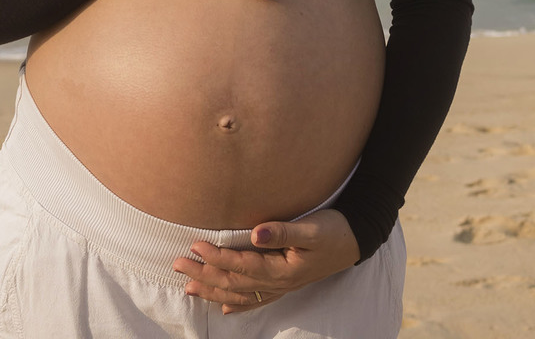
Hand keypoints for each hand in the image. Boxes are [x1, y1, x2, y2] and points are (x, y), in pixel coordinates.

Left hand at [172, 208, 359, 314]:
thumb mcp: (311, 227)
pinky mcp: (286, 283)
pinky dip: (238, 303)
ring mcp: (282, 286)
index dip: (216, 257)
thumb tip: (255, 233)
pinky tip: (224, 307)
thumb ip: (282, 231)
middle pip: (234, 282)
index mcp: (282, 270)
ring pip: (240, 293)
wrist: (357, 239)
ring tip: (189, 288)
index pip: (241, 265)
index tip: (195, 247)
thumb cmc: (334, 230)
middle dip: (204, 275)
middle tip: (177, 265)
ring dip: (213, 290)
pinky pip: (257, 299)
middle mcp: (279, 283)